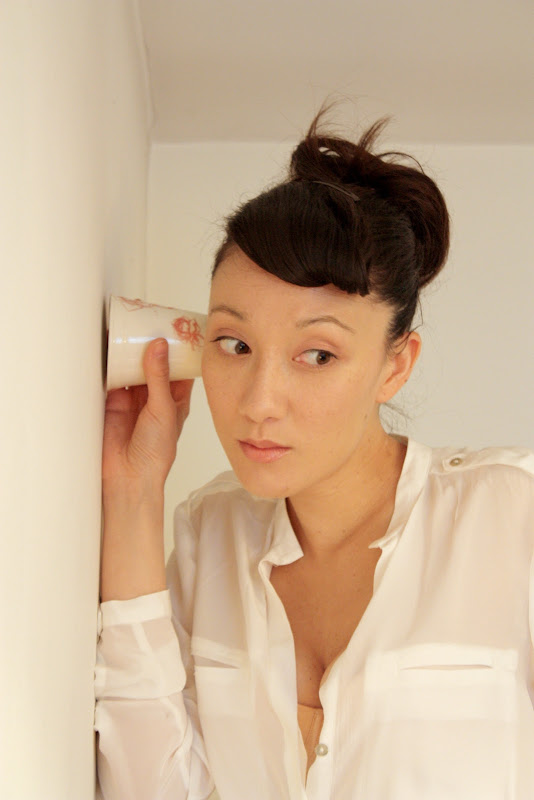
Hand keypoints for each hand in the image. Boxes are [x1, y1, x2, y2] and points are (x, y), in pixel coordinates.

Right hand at [102, 338, 193, 488]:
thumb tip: (158, 346)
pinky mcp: (113, 401)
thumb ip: (159, 377)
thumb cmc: (156, 453)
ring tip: (131, 330)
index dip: (179, 350)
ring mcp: (133, 398)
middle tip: (149, 322)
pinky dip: (112, 364)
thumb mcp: (163, 409)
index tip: (177, 328)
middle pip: (154, 364)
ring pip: (133, 368)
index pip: (179, 369)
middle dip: (152, 346)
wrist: (128, 475)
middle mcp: (155, 397)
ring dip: (132, 353)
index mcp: (175, 399)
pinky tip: (112, 348)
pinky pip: (113, 377)